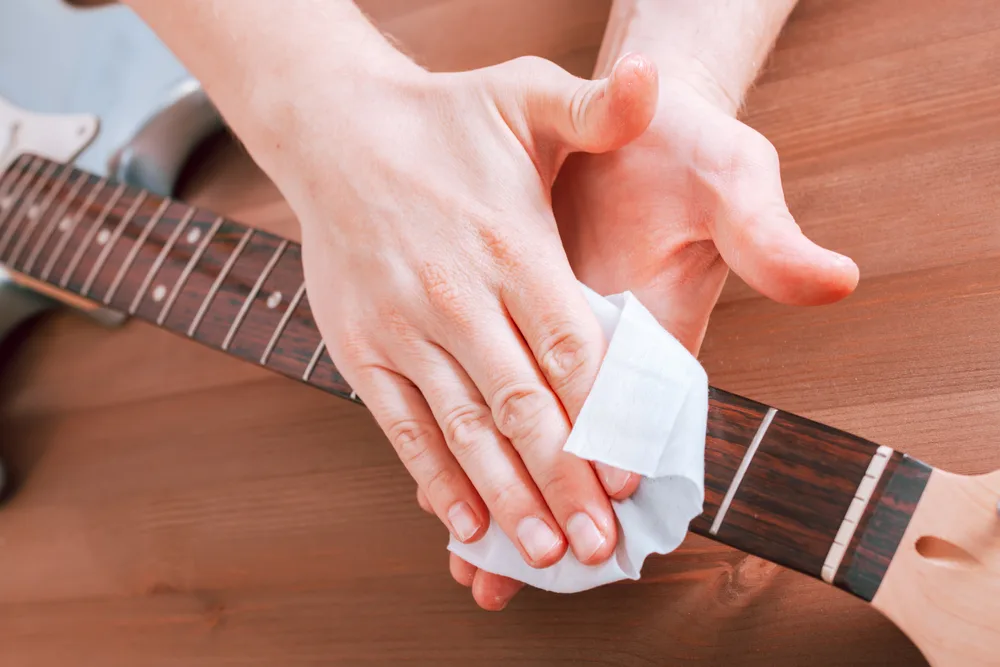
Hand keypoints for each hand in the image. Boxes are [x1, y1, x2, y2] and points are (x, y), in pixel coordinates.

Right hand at [276, 55, 657, 576]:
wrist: (336, 128)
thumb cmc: (443, 117)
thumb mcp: (523, 92)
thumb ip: (596, 103)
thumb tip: (660, 79)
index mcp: (509, 243)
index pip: (569, 345)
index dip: (603, 415)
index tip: (629, 474)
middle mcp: (455, 293)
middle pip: (523, 403)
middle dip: (565, 480)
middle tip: (600, 546)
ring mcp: (402, 326)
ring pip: (464, 427)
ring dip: (506, 497)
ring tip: (544, 554)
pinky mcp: (362, 347)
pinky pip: (400, 424)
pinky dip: (433, 476)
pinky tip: (463, 522)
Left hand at [441, 68, 859, 610]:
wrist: (634, 123)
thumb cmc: (688, 152)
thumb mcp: (731, 181)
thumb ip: (766, 237)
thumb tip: (836, 281)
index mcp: (658, 337)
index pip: (642, 422)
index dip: (615, 470)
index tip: (592, 525)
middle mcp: (603, 358)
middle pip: (578, 451)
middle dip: (546, 512)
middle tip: (501, 580)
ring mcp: (555, 346)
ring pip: (529, 434)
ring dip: (502, 494)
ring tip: (468, 566)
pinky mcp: (516, 324)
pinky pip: (492, 392)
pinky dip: (469, 437)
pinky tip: (439, 485)